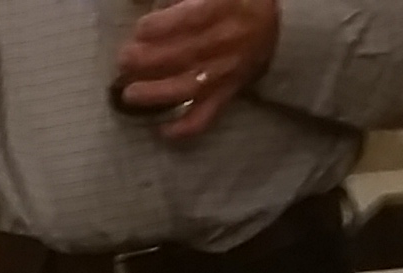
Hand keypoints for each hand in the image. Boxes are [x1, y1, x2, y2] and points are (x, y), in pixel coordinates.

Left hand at [114, 0, 277, 136]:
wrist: (279, 25)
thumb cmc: (235, 1)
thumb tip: (139, 2)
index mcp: (223, 9)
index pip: (190, 19)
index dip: (161, 26)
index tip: (140, 28)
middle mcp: (225, 43)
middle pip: (183, 55)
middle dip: (148, 60)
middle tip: (124, 60)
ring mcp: (225, 73)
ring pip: (188, 88)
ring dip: (156, 94)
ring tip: (130, 94)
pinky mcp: (226, 96)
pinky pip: (205, 117)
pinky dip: (183, 128)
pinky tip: (161, 129)